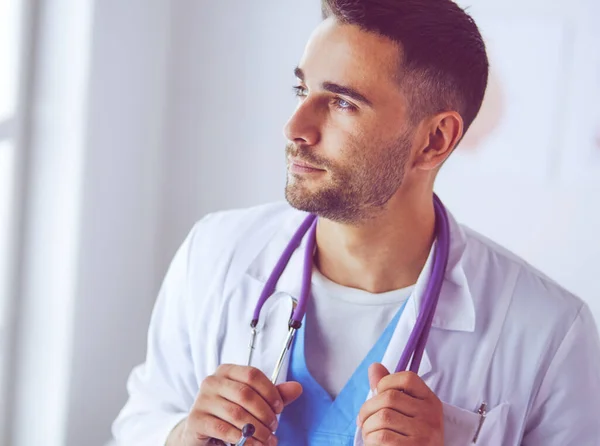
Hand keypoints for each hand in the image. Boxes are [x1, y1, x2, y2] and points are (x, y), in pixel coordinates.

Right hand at [169, 364, 302, 445]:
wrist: (202, 431)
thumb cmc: (230, 413)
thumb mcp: (254, 402)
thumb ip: (274, 395)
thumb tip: (297, 388)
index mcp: (226, 371)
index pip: (252, 374)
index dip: (270, 391)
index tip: (280, 408)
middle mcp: (212, 381)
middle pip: (245, 394)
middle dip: (265, 413)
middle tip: (274, 426)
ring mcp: (202, 400)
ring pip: (237, 413)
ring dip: (257, 430)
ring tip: (268, 439)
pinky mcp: (196, 419)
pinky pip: (225, 429)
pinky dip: (244, 439)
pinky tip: (254, 444)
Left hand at [357, 363, 443, 445]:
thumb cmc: (410, 438)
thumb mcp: (406, 412)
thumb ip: (390, 389)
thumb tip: (374, 366)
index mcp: (430, 401)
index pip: (407, 378)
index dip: (385, 383)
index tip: (377, 396)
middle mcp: (431, 415)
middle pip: (389, 397)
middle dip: (367, 409)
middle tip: (363, 421)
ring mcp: (424, 432)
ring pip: (383, 417)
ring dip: (367, 427)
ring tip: (369, 434)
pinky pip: (382, 437)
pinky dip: (371, 440)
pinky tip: (374, 443)